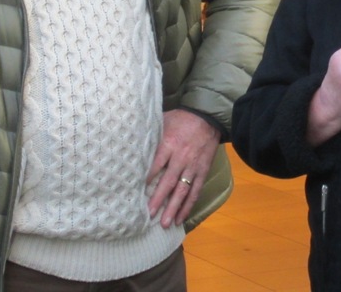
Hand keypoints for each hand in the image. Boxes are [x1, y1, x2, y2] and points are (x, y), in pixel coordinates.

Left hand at [147, 109, 219, 227]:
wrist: (208, 117)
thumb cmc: (181, 119)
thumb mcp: (164, 121)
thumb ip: (152, 135)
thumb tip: (132, 145)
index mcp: (169, 144)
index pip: (156, 164)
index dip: (146, 179)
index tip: (136, 193)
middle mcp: (181, 157)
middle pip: (168, 181)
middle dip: (158, 199)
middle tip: (149, 215)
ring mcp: (193, 166)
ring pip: (183, 190)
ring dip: (174, 207)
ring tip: (166, 223)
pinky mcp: (203, 171)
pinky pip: (196, 190)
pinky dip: (189, 205)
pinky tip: (182, 217)